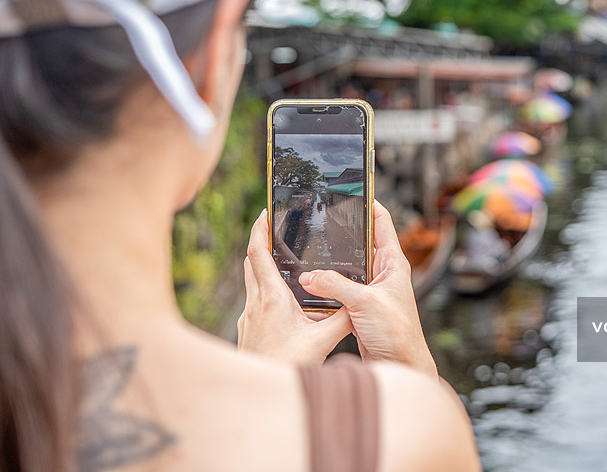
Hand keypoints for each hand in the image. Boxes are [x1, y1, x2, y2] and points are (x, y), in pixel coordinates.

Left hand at [237, 209, 352, 364]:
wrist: (259, 395)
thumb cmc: (288, 367)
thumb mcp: (323, 342)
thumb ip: (343, 318)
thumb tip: (358, 300)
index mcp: (271, 299)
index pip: (257, 252)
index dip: (259, 229)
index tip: (264, 212)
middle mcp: (254, 305)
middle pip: (251, 263)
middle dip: (259, 244)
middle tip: (273, 231)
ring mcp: (248, 320)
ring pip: (251, 283)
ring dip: (261, 268)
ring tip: (280, 263)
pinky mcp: (248, 333)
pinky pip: (254, 303)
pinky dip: (264, 292)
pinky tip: (282, 304)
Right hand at [298, 201, 437, 378]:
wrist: (401, 364)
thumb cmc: (396, 332)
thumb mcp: (363, 302)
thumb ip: (334, 285)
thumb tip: (307, 277)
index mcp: (393, 263)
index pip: (382, 222)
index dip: (368, 203)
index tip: (351, 190)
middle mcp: (383, 273)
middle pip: (361, 243)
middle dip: (342, 232)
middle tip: (320, 218)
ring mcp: (372, 290)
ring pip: (348, 268)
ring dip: (332, 263)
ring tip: (309, 250)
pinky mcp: (361, 307)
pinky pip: (341, 289)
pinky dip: (328, 286)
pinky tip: (310, 284)